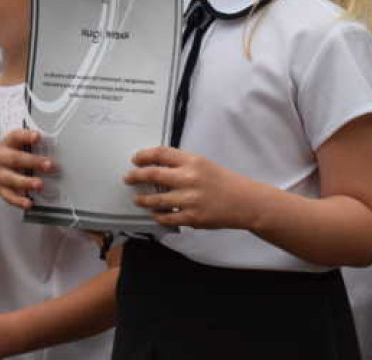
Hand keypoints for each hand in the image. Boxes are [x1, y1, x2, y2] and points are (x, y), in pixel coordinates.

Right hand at [0, 129, 54, 209]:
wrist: (5, 164)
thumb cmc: (18, 153)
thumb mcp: (27, 145)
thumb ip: (39, 146)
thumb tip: (57, 148)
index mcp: (8, 143)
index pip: (16, 137)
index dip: (26, 136)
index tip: (38, 137)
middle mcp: (1, 158)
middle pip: (14, 158)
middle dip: (33, 162)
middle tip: (48, 165)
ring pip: (10, 178)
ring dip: (26, 182)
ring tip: (40, 184)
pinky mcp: (1, 189)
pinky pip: (9, 196)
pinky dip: (19, 200)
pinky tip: (28, 202)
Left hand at [125, 146, 260, 229]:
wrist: (243, 201)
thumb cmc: (223, 181)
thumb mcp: (203, 164)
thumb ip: (182, 164)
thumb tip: (156, 165)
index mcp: (192, 161)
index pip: (161, 154)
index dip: (144, 155)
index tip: (135, 159)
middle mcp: (189, 178)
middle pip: (153, 175)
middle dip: (136, 176)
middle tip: (128, 178)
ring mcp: (189, 199)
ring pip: (156, 200)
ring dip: (143, 200)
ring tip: (138, 199)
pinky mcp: (191, 217)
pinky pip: (166, 218)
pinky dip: (157, 216)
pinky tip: (154, 214)